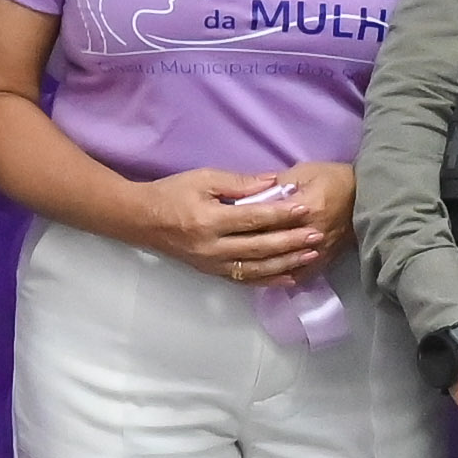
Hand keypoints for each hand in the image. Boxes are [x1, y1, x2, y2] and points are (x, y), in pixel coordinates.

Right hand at [133, 166, 332, 283]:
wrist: (141, 220)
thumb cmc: (172, 193)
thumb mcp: (202, 178)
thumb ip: (238, 182)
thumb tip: (273, 182)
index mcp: (209, 220)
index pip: (253, 218)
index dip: (280, 214)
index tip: (304, 207)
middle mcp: (212, 247)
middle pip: (259, 247)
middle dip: (291, 241)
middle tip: (316, 234)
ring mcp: (212, 264)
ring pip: (256, 268)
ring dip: (286, 263)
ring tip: (311, 256)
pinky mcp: (212, 272)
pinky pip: (245, 279)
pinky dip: (269, 280)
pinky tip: (289, 277)